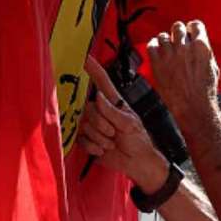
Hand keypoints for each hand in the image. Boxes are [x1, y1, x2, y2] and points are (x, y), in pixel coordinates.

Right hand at [80, 57, 169, 192]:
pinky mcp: (87, 139)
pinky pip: (81, 138)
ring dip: (98, 137)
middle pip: (88, 108)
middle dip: (100, 124)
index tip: (84, 57)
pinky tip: (103, 149)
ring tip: (111, 142)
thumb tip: (98, 97)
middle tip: (113, 133)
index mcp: (113, 102)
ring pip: (84, 125)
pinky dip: (93, 146)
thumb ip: (113, 111)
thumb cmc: (139, 141)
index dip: (93, 69)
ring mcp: (93, 124)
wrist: (136, 163)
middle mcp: (101, 111)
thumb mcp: (130, 124)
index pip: (101, 82)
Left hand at [146, 21, 219, 126]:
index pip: (195, 25)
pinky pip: (151, 46)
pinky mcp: (157, 63)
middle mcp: (185, 47)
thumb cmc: (205, 91)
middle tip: (178, 40)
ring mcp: (169, 54)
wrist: (192, 107)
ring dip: (165, 40)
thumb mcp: (213, 68)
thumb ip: (205, 54)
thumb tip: (200, 47)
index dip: (192, 28)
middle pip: (178, 27)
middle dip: (178, 33)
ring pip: (163, 36)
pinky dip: (153, 46)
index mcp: (201, 47)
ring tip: (167, 47)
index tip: (190, 32)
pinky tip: (156, 49)